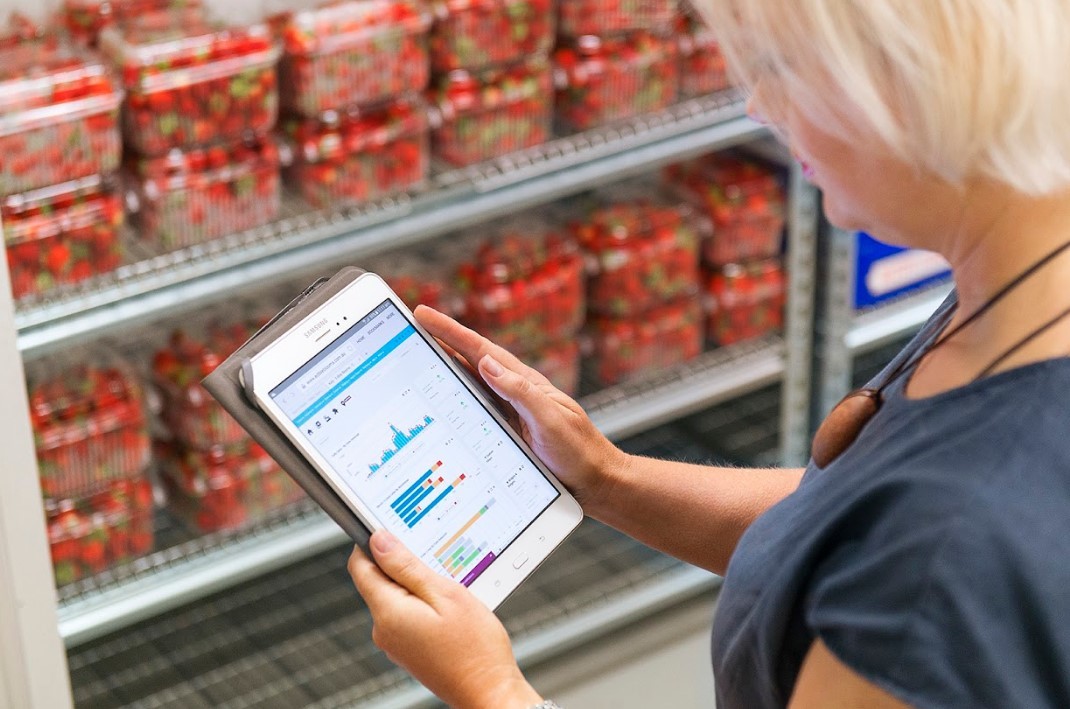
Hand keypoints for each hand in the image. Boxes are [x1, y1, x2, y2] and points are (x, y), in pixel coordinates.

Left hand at [349, 530, 541, 708]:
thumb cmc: (475, 649)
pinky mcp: (408, 649)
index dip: (373, 542)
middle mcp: (384, 630)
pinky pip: (407, 614)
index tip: (395, 531)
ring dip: (418, 585)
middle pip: (379, 580)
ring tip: (450, 591)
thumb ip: (407, 567)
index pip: (360, 565)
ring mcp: (395, 643)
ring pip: (396, 596)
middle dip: (404, 564)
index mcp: (388, 613)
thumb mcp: (445, 594)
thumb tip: (379, 542)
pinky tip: (449, 609)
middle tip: (438, 564)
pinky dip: (424, 604)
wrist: (489, 692)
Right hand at [415, 305, 624, 506]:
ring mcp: (509, 411)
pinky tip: (438, 398)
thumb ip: (521, 392)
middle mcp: (514, 392)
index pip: (480, 351)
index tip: (423, 314)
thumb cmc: (580, 452)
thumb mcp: (550, 420)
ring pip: (469, 383)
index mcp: (525, 384)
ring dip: (444, 366)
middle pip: (470, 361)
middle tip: (411, 325)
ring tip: (416, 352)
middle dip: (441, 340)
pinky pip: (473, 409)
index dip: (450, 331)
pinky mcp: (506, 431)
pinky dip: (453, 398)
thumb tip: (488, 364)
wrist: (596, 483)